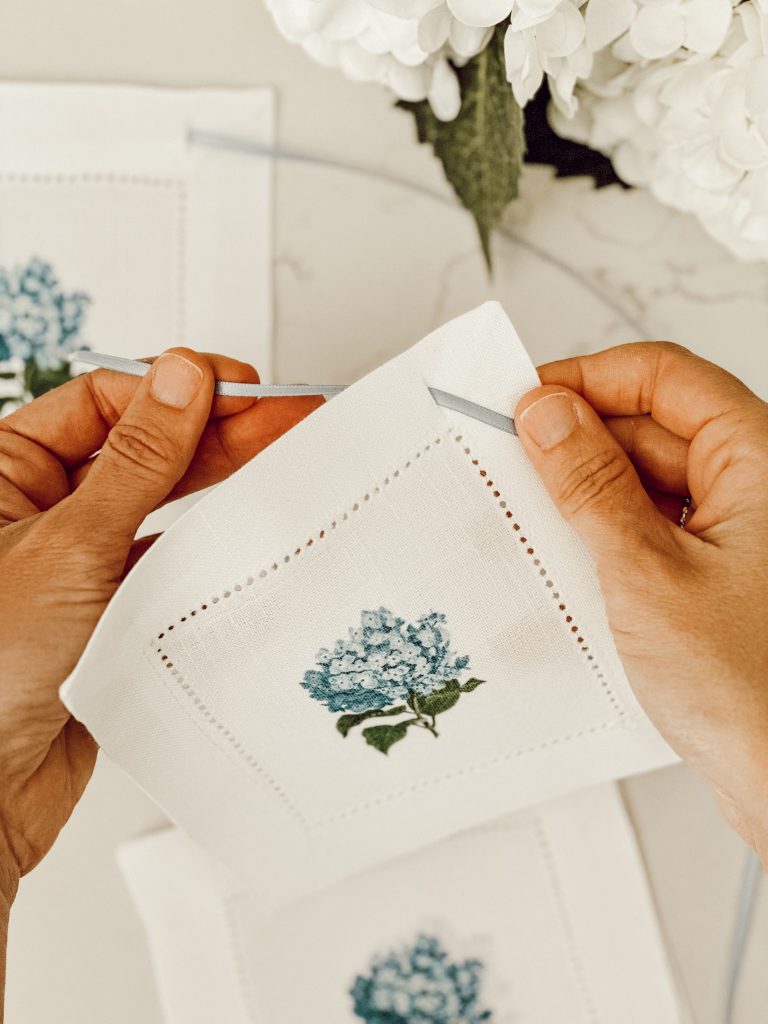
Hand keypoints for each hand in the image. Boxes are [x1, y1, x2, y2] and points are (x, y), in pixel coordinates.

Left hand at [0, 350, 321, 906]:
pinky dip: (207, 548)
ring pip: (160, 504)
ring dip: (216, 484)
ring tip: (276, 462)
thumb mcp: (70, 544)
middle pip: (140, 448)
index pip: (103, 402)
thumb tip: (180, 380)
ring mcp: (81, 562)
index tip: (237, 388)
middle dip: (212, 432)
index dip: (173, 389)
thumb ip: (136, 461)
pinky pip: (170, 563)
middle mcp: (40, 512)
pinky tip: (240, 534)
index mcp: (4, 473)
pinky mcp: (114, 611)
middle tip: (281, 421)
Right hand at [515, 342, 767, 861]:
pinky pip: (653, 526)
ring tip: (539, 520)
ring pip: (649, 478)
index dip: (589, 379)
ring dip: (590, 493)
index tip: (525, 402)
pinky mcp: (719, 572)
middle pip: (653, 425)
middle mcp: (757, 486)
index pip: (664, 377)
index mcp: (762, 460)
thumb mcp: (646, 572)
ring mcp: (739, 531)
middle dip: (580, 440)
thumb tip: (548, 416)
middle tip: (512, 463)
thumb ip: (590, 485)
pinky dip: (610, 534)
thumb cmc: (754, 693)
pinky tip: (574, 560)